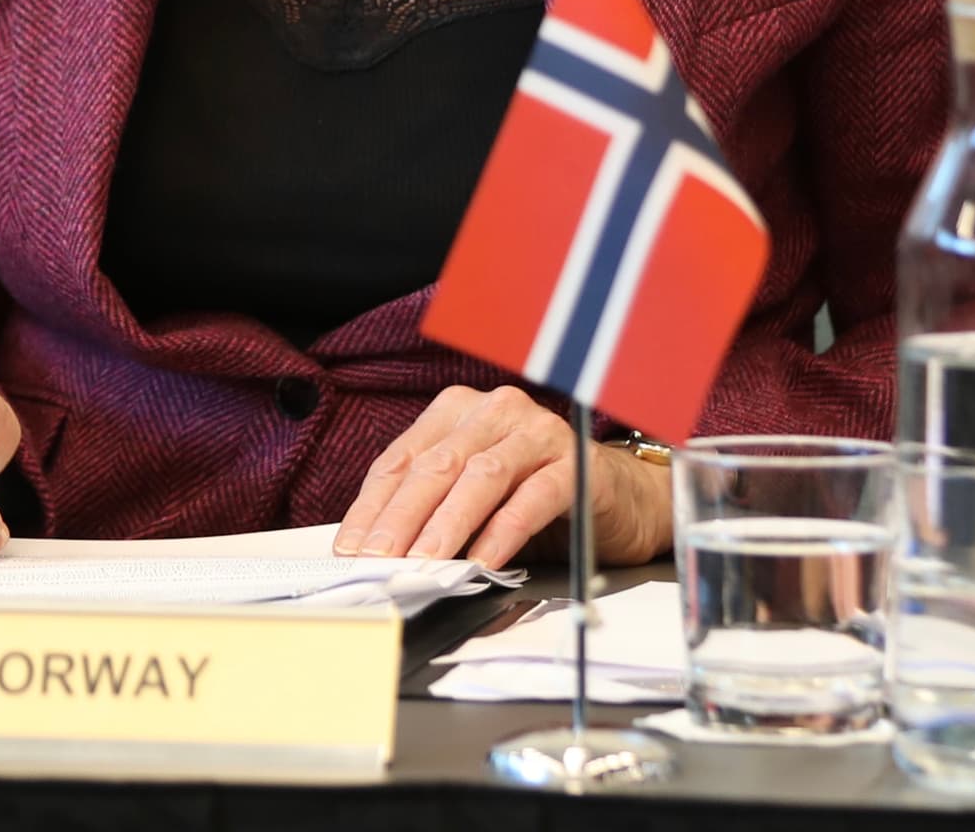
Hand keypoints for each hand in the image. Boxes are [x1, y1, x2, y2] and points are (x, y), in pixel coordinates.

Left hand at [334, 386, 670, 566]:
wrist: (624, 500)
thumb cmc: (539, 498)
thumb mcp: (475, 500)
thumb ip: (433, 511)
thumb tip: (380, 552)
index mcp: (456, 412)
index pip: (401, 459)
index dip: (372, 506)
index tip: (351, 548)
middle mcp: (494, 411)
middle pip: (435, 466)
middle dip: (401, 517)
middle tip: (379, 559)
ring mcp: (536, 432)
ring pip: (479, 477)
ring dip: (446, 524)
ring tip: (423, 562)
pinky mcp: (574, 463)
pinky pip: (532, 497)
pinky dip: (502, 531)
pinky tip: (482, 561)